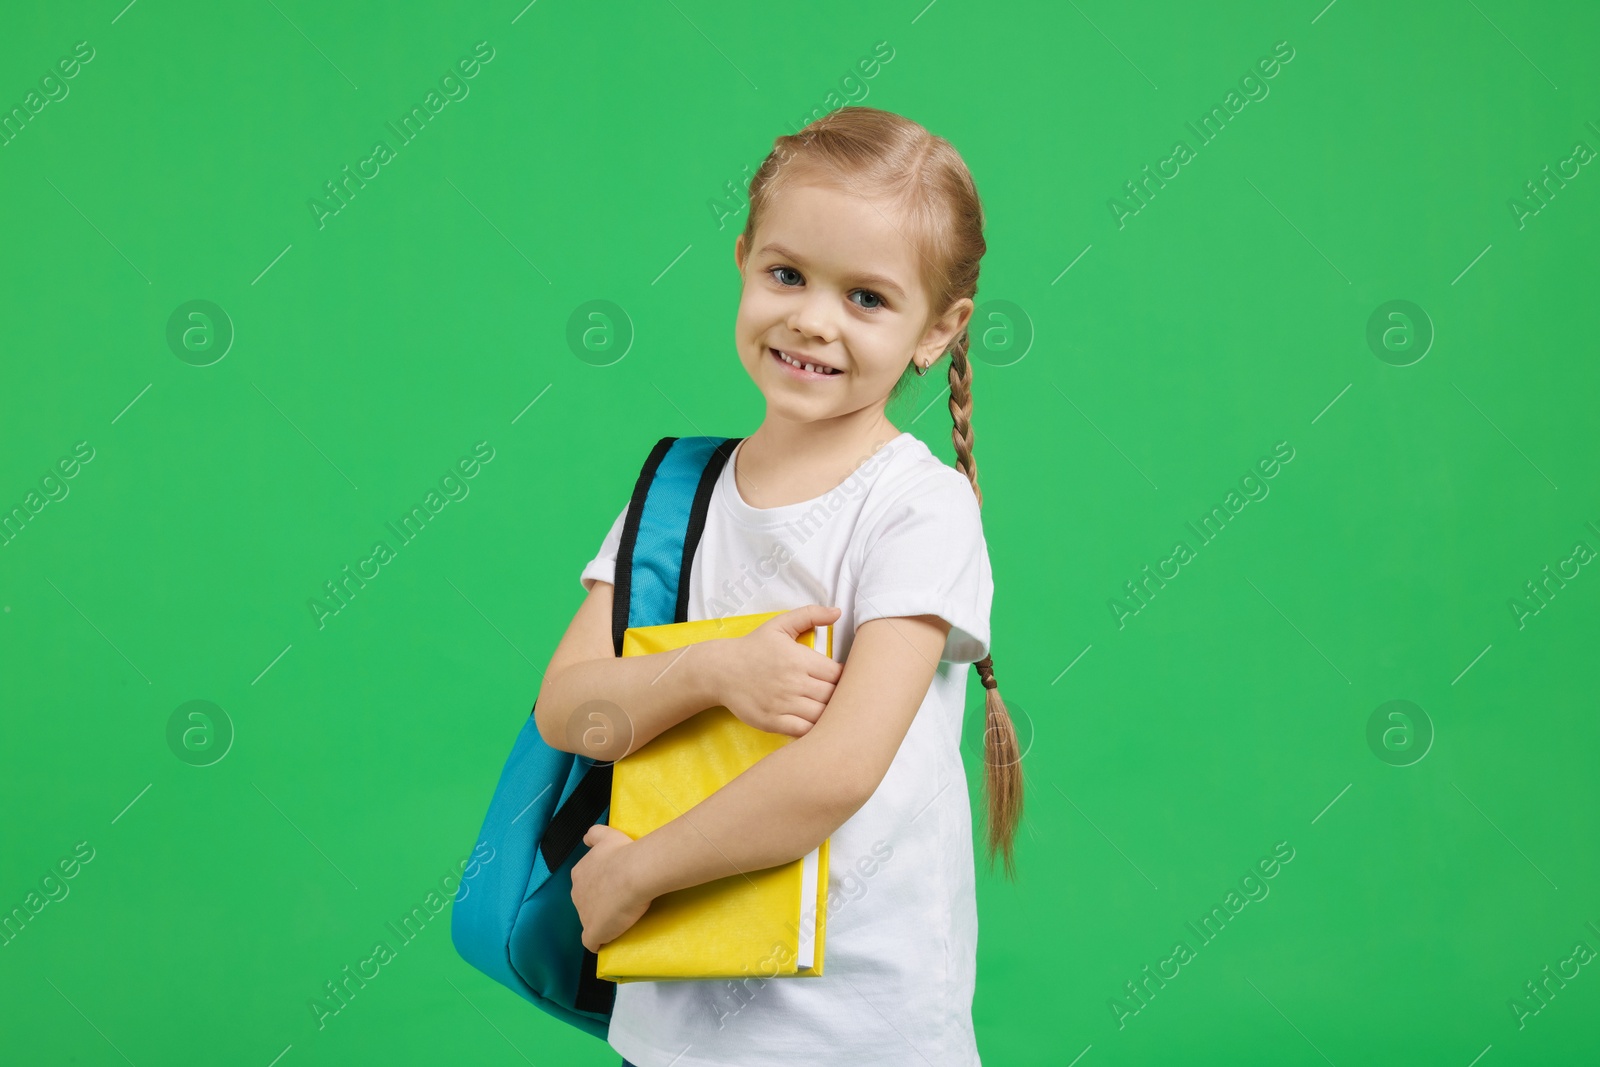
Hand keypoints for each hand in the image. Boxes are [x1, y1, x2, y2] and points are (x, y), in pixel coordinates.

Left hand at [570, 824, 651, 951]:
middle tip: (620, 900)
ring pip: (590, 921)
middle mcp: (576, 894)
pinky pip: (592, 942)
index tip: (615, 885)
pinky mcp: (593, 932)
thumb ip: (594, 835)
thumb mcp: (606, 835)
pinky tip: (609, 940)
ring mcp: (583, 915)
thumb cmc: (623, 853)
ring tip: (620, 919)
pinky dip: (599, 941)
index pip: (586, 883)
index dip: (600, 886)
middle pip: (585, 902)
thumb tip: (586, 838)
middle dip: (598, 903)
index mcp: (579, 873)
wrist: (634, 873)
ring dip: (601, 921)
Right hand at [714, 604, 843, 737]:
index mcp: (800, 659)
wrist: (720, 670)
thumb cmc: (754, 647)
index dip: (846, 678)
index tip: (841, 679)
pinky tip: (813, 722)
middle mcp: (793, 683)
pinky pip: (803, 731)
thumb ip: (810, 615)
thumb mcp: (780, 624)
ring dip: (830, 715)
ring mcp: (782, 704)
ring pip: (822, 716)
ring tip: (829, 711)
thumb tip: (838, 612)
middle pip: (833, 696)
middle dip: (840, 697)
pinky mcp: (772, 721)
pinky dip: (813, 730)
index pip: (838, 674)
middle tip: (838, 696)